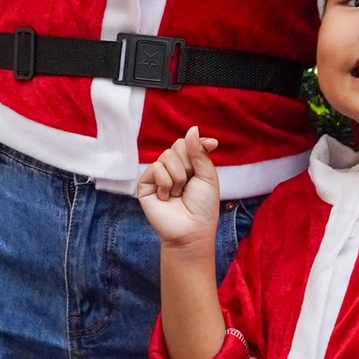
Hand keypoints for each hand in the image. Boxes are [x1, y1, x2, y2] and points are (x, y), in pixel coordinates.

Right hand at [137, 128, 221, 252]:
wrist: (191, 230)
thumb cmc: (203, 206)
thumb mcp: (208, 176)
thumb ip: (199, 152)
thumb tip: (192, 128)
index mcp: (188, 164)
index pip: (188, 142)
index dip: (198, 143)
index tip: (213, 144)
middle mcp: (172, 167)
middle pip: (177, 145)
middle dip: (188, 165)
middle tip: (189, 184)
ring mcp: (158, 174)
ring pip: (167, 156)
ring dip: (178, 177)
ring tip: (178, 194)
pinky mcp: (145, 183)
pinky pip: (156, 167)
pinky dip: (165, 183)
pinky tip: (166, 197)